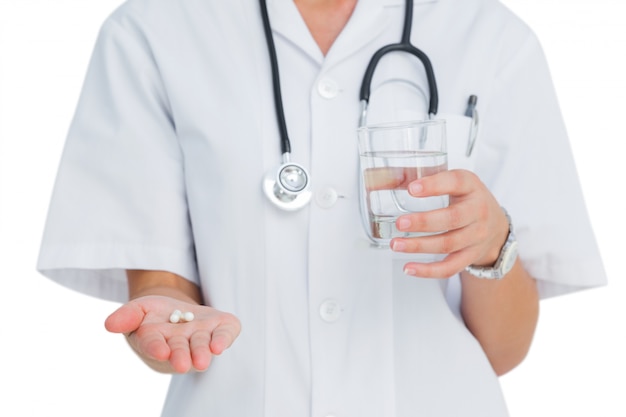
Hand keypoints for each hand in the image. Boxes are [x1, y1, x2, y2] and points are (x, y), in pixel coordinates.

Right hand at [104, 295, 240, 372]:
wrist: (178, 311)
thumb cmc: (155, 315)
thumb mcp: (138, 310)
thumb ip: (126, 317)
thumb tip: (109, 325)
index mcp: (156, 341)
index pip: (154, 345)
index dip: (156, 347)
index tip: (161, 351)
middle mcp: (180, 345)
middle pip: (180, 350)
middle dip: (181, 356)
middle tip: (183, 364)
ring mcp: (202, 338)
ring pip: (202, 346)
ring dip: (202, 352)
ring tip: (202, 361)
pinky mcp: (221, 329)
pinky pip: (225, 335)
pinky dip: (223, 339)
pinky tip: (219, 346)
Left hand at [390, 169, 508, 277]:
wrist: (496, 226)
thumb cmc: (467, 200)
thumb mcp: (452, 182)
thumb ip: (419, 178)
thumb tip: (378, 180)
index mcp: (471, 186)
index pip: (456, 182)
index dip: (434, 185)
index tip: (412, 189)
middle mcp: (477, 211)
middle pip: (451, 219)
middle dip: (423, 222)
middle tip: (399, 223)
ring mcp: (476, 236)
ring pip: (447, 244)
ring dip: (419, 246)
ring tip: (396, 244)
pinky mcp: (470, 256)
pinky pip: (450, 267)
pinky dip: (428, 271)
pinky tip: (409, 267)